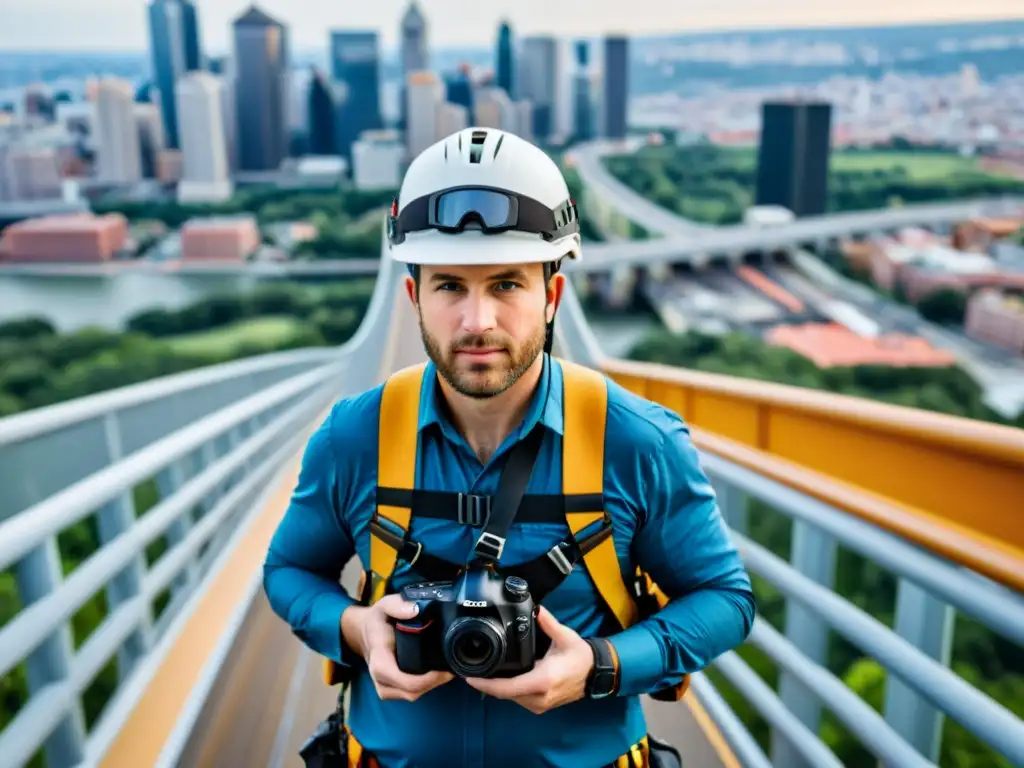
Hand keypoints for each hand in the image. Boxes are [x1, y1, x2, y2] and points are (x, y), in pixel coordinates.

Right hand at [341, 595, 454, 701]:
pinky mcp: (389, 690)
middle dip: (435, 682)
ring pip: (412, 695)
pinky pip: (409, 694)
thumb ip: (398, 605)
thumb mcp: (385, 605)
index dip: (428, 679)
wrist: (363, 632)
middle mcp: (379, 677)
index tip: (445, 668)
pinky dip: (424, 686)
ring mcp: (383, 686)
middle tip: (452, 667)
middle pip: (412, 691)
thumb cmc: (378, 620)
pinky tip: (435, 673)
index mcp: (379, 659)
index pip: (404, 680)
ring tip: (446, 669)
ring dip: (431, 685)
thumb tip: (416, 610)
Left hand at [464, 606, 594, 713]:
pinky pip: (518, 699)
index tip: (469, 678)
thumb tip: (537, 609)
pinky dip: (508, 690)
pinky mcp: (541, 706)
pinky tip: (501, 679)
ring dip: (497, 688)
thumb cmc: (580, 656)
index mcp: (542, 680)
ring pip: (511, 698)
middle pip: (504, 694)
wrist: (595, 674)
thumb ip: (548, 623)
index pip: (506, 688)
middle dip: (487, 684)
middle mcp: (539, 697)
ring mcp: (540, 705)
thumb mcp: (565, 636)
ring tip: (483, 673)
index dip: (486, 685)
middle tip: (471, 672)